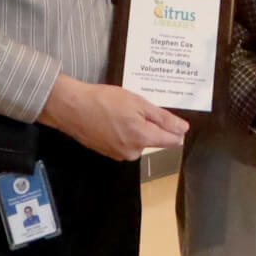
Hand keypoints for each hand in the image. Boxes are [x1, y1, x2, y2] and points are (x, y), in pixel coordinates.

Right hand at [39, 75, 188, 161]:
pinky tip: (112, 119)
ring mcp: (119, 154)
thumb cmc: (103, 101)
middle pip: (154, 140)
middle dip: (151, 125)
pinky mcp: (108, 152)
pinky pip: (124, 142)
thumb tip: (183, 129)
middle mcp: (132, 151)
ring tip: (121, 111)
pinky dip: (122, 131)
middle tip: (136, 107)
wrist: (72, 108)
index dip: (175, 129)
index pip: (171, 141)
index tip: (172, 119)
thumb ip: (163, 118)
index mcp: (142, 138)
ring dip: (135, 127)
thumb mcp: (138, 103)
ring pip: (138, 140)